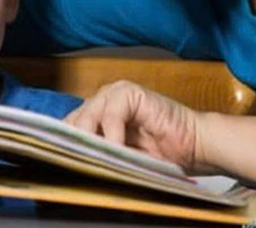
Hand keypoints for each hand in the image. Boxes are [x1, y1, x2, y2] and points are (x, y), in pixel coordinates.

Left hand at [65, 80, 210, 172]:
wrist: (194, 146)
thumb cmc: (160, 154)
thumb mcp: (121, 159)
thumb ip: (99, 156)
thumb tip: (72, 164)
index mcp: (94, 115)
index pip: (67, 128)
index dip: (63, 145)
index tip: (61, 164)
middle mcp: (100, 101)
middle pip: (72, 122)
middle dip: (74, 145)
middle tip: (77, 165)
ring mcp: (114, 93)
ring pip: (87, 115)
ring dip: (91, 140)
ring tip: (97, 160)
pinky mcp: (130, 92)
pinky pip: (111, 113)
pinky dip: (112, 134)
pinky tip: (119, 149)